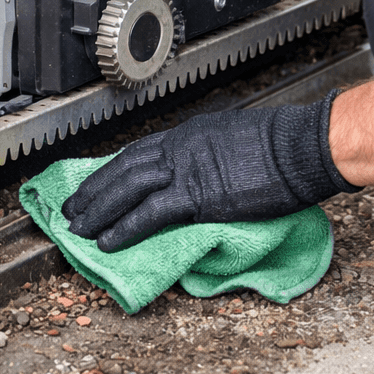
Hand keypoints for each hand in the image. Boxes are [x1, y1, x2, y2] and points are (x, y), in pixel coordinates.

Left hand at [62, 93, 356, 250]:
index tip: (96, 183)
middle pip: (126, 166)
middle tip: (73, 208)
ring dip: (99, 209)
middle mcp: (182, 145)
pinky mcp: (198, 195)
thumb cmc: (282, 145)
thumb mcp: (237, 139)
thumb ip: (211, 154)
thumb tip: (204, 172)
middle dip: (95, 189)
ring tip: (79, 229)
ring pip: (129, 188)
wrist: (301, 147)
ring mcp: (188, 168)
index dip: (113, 169)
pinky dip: (125, 227)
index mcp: (191, 132)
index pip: (140, 151)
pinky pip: (150, 213)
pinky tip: (108, 240)